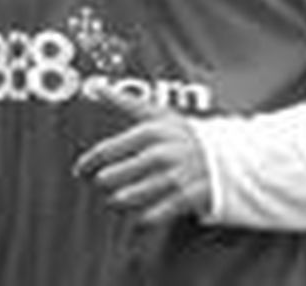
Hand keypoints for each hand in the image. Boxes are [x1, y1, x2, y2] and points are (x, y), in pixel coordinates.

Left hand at [73, 85, 208, 226]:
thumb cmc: (184, 134)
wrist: (226, 155)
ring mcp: (175, 175)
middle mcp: (162, 153)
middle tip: (103, 183)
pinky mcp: (189, 196)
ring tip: (118, 198)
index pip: (107, 150)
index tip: (79, 170)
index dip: (88, 162)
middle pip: (116, 174)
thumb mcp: (158, 114)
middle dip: (106, 181)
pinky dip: (147, 218)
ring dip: (122, 199)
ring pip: (133, 195)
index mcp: (151, 131)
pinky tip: (142, 216)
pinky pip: (158, 213)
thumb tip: (98, 86)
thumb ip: (126, 102)